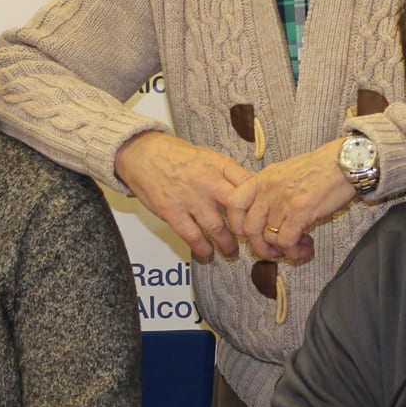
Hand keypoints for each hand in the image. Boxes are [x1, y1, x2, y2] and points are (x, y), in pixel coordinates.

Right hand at [116, 132, 252, 260]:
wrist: (142, 153)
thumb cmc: (175, 155)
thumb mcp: (207, 156)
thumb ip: (228, 173)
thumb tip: (251, 190)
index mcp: (219, 165)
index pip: (250, 184)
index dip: (260, 202)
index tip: (264, 215)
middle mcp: (207, 181)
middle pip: (238, 209)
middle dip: (248, 228)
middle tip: (252, 240)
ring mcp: (190, 198)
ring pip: (218, 228)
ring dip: (227, 244)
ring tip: (231, 252)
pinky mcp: (172, 212)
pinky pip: (193, 236)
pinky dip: (203, 248)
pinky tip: (207, 253)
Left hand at [225, 141, 355, 262]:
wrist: (346, 162)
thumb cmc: (321, 168)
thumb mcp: (286, 173)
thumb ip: (270, 191)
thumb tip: (265, 218)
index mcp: (262, 178)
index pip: (233, 204)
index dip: (238, 224)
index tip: (253, 233)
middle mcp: (268, 189)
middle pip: (249, 229)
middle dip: (261, 247)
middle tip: (276, 251)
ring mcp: (283, 200)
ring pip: (269, 238)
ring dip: (283, 251)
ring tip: (299, 248)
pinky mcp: (300, 211)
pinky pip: (286, 241)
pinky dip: (294, 251)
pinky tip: (306, 248)